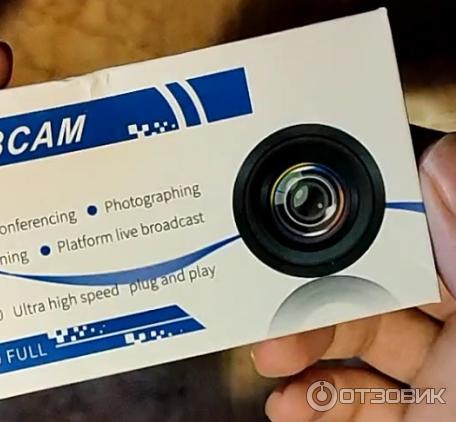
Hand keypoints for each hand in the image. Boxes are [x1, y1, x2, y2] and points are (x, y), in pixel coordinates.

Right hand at [252, 134, 455, 420]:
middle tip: (273, 314)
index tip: (307, 236)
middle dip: (310, 304)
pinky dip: (310, 403)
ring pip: (349, 350)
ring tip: (270, 362)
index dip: (353, 235)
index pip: (408, 242)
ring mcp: (433, 379)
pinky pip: (348, 404)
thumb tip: (442, 157)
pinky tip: (289, 405)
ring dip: (299, 354)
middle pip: (364, 296)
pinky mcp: (409, 421)